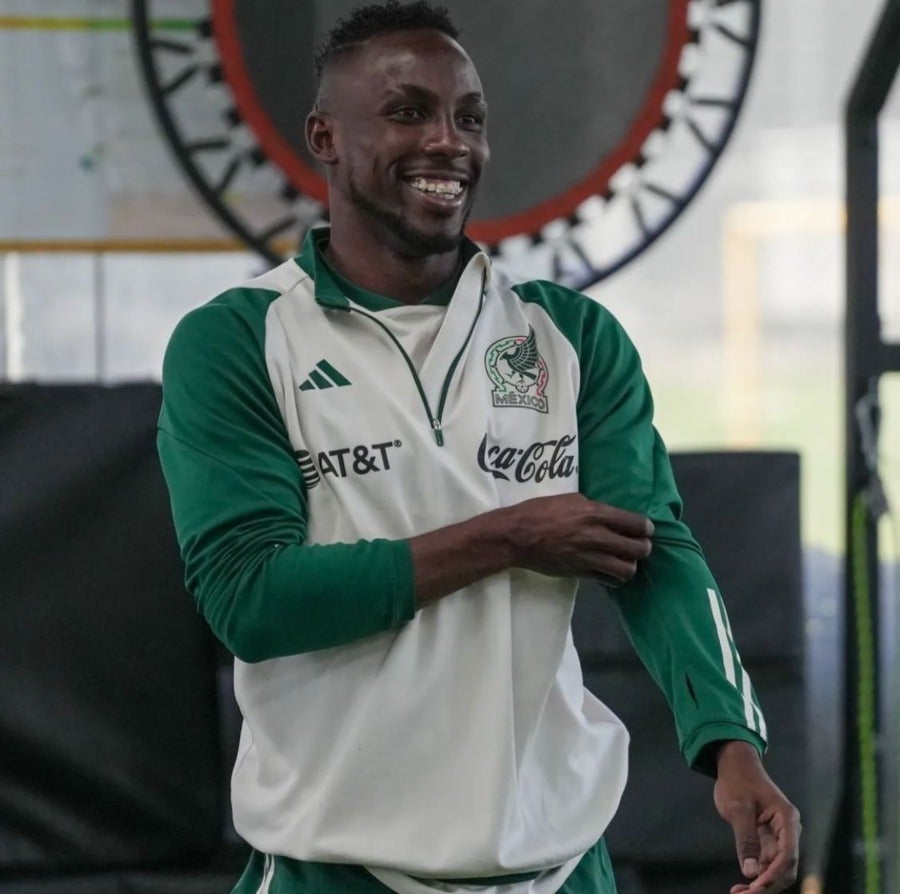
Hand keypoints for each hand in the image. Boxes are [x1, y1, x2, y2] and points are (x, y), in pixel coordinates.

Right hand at [504, 493, 652, 584]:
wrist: (516, 536)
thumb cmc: (539, 511)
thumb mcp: (569, 499)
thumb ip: (592, 508)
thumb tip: (609, 515)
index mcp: (594, 513)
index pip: (635, 523)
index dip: (645, 528)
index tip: (645, 529)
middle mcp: (596, 536)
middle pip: (638, 549)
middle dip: (643, 547)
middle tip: (639, 546)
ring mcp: (588, 557)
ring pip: (627, 569)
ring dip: (630, 565)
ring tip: (624, 560)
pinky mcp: (580, 573)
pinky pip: (608, 579)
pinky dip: (614, 576)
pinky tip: (609, 570)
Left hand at [713, 741, 800, 892]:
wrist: (735, 766)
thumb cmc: (737, 781)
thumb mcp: (738, 808)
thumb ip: (745, 838)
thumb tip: (750, 872)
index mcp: (787, 819)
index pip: (787, 855)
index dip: (773, 875)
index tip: (756, 888)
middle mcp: (788, 830)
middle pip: (785, 867)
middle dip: (768, 885)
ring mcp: (779, 836)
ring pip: (777, 869)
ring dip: (762, 884)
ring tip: (738, 893)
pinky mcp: (768, 840)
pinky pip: (767, 863)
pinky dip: (757, 875)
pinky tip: (742, 885)